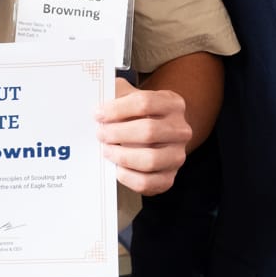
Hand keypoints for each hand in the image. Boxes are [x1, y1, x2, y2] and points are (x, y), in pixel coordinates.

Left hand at [96, 78, 192, 194]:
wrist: (152, 138)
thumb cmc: (135, 115)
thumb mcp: (128, 97)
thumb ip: (114, 94)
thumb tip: (94, 96)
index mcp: (172, 104)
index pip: (145, 102)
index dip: (117, 109)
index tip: (98, 115)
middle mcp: (181, 130)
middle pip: (149, 131)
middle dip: (118, 133)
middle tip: (100, 134)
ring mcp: (177, 156)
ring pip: (150, 159)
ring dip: (122, 156)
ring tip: (107, 150)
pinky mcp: (169, 178)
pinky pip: (147, 182)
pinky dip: (127, 176)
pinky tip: (117, 168)